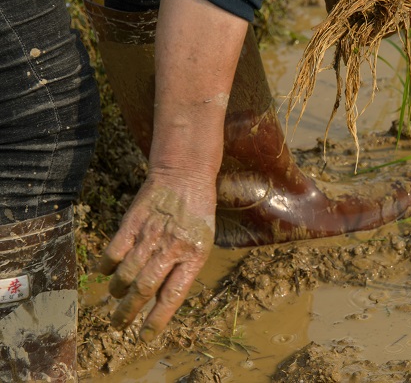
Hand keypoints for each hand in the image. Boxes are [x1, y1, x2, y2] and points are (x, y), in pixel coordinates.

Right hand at [99, 172, 214, 341]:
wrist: (185, 176)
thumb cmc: (198, 213)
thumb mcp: (203, 242)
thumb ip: (185, 268)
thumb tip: (162, 299)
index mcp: (194, 256)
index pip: (173, 296)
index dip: (157, 320)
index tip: (144, 336)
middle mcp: (172, 248)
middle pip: (144, 290)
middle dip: (128, 313)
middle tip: (118, 326)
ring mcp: (150, 235)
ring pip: (126, 274)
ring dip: (116, 292)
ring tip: (114, 299)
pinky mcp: (132, 223)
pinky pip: (113, 252)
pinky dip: (106, 267)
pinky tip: (106, 273)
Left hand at [282, 0, 410, 19]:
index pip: (398, 4)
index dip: (409, 10)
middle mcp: (370, 0)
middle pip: (389, 19)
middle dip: (404, 21)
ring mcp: (357, 8)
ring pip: (376, 26)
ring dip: (391, 27)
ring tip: (402, 21)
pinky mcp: (343, 13)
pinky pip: (359, 28)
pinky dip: (371, 29)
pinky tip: (384, 25)